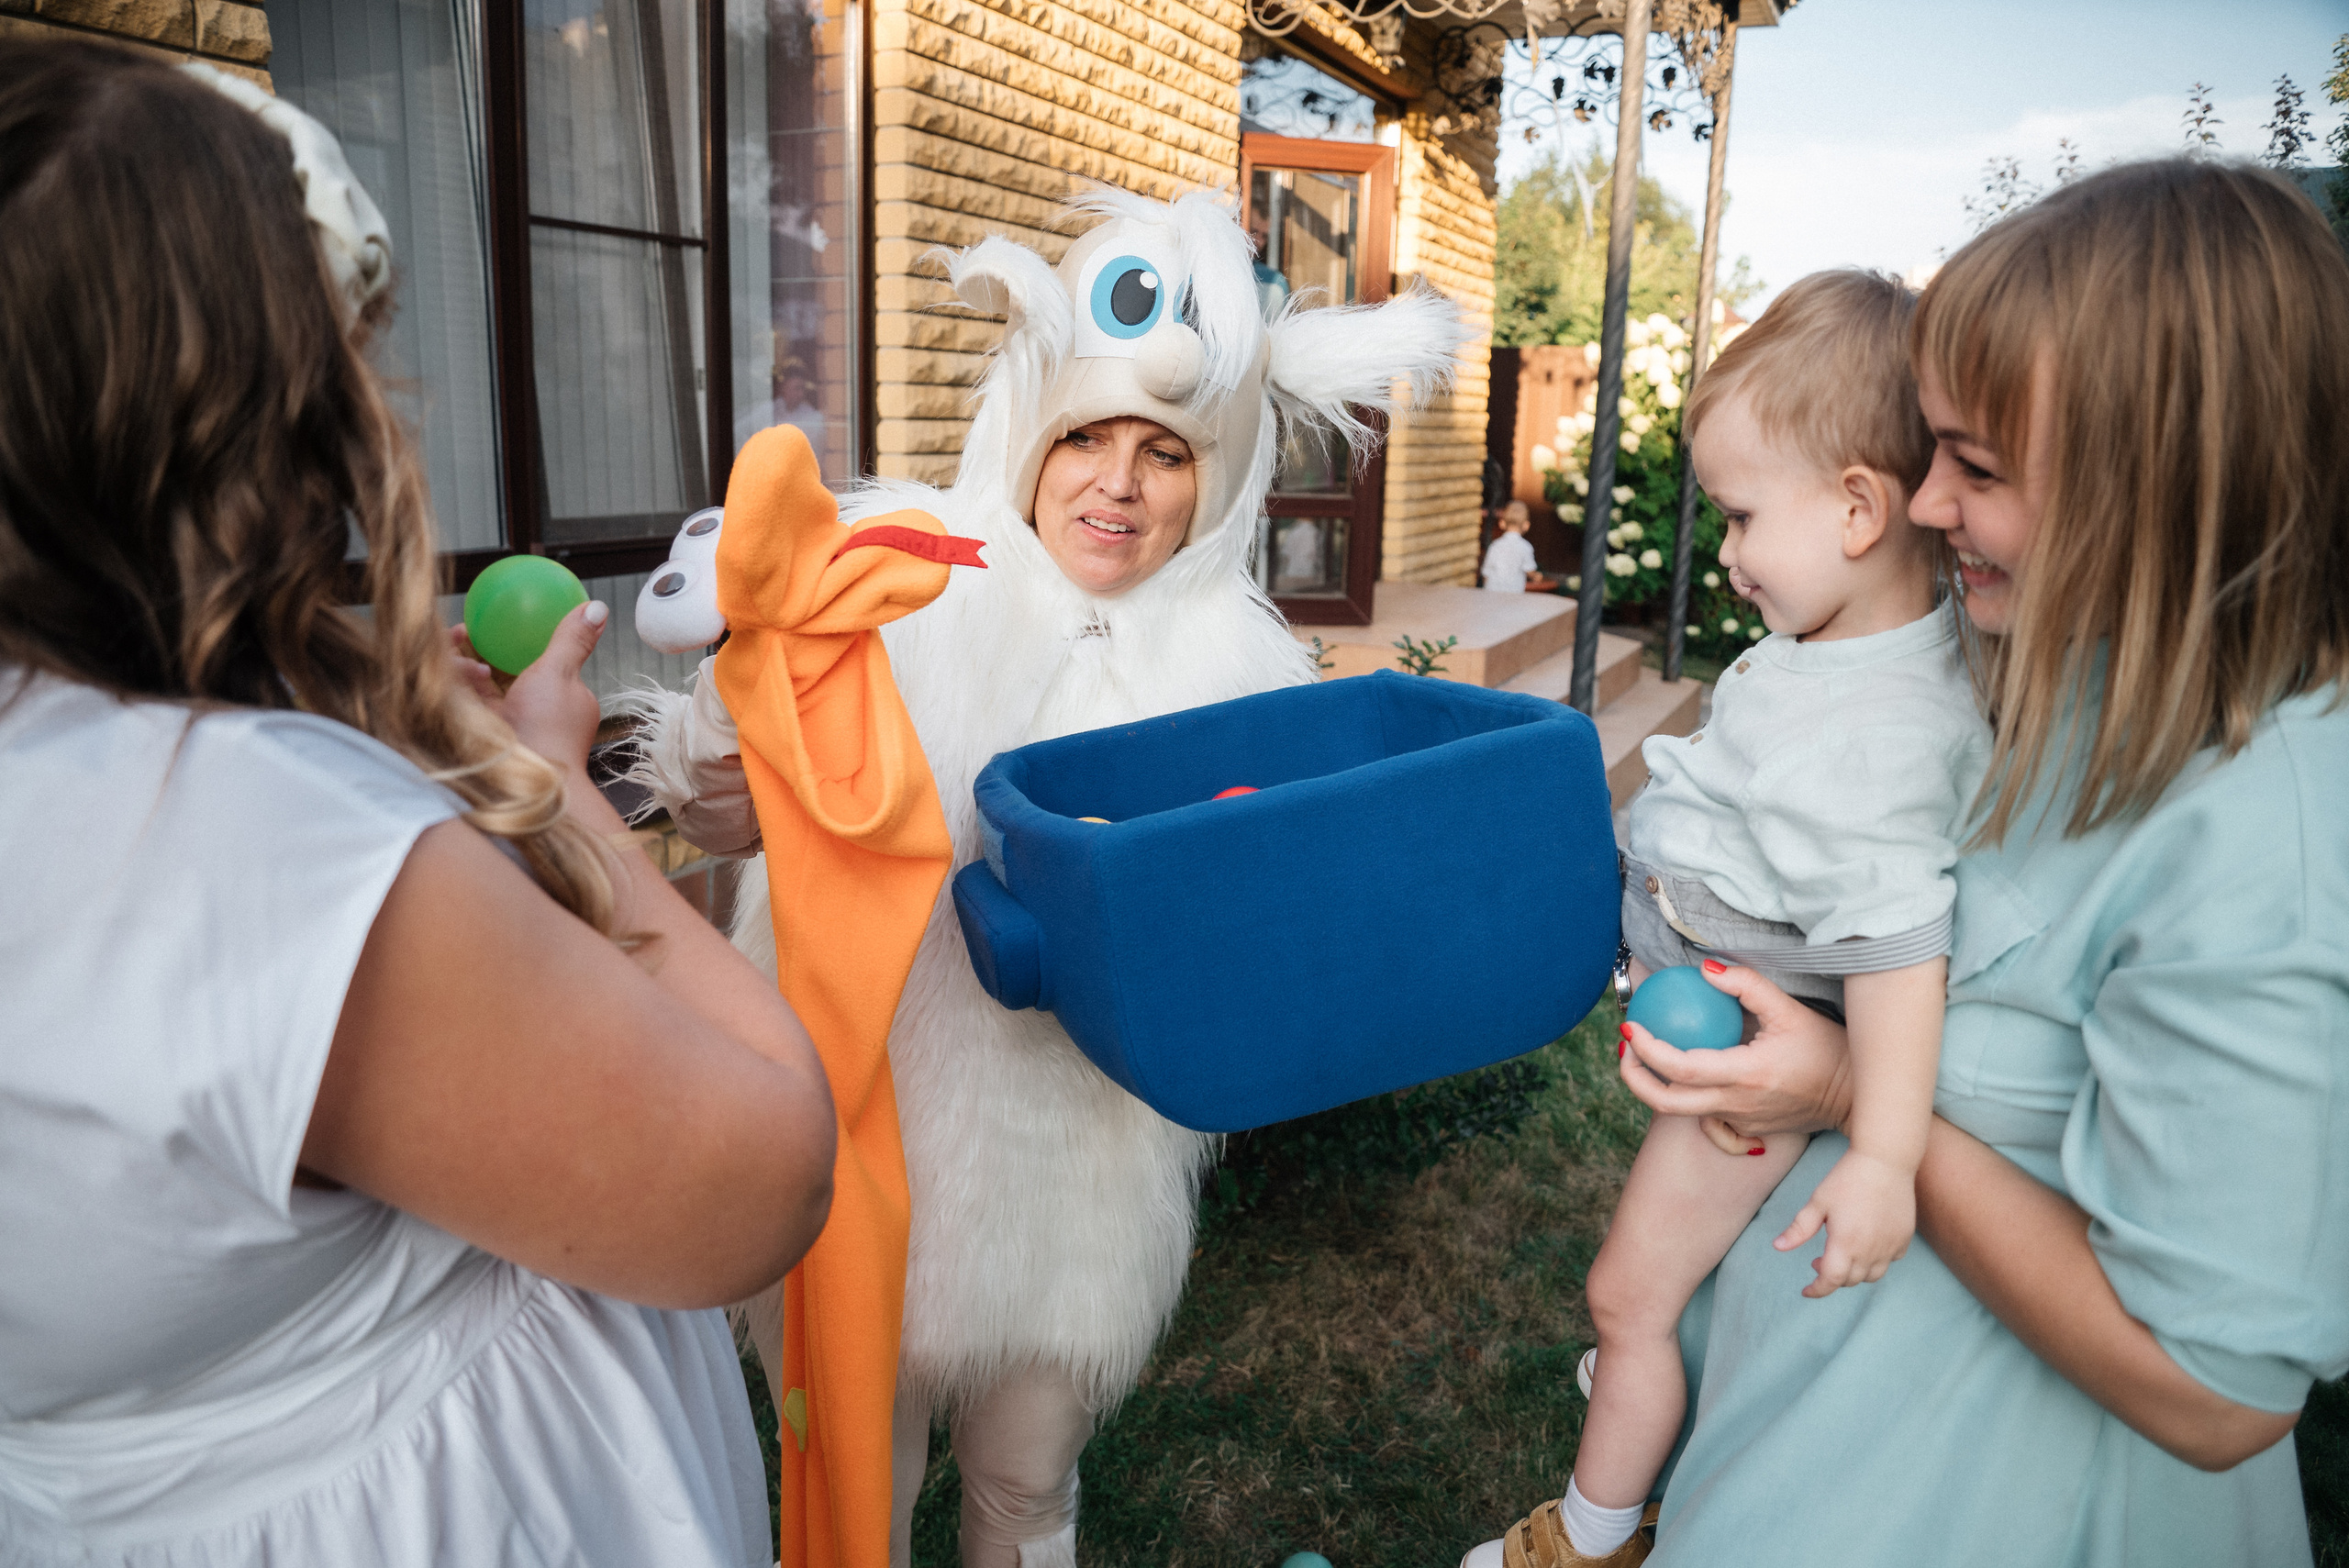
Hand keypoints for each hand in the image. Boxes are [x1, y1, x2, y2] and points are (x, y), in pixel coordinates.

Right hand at [448, 602, 609, 771]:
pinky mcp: (475, 730)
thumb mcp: (561, 674)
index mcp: (556, 692)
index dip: (509, 635)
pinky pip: (459, 696)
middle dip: (474, 645)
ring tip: (459, 649)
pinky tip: (455, 669)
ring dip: (461, 660)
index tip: (496, 619)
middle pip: (495, 664)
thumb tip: (596, 607)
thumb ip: (572, 640)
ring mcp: (500, 719)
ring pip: (472, 680)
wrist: (525, 781)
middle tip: (461, 631)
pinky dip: (454, 678)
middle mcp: (527, 705)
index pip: (531, 656)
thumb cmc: (549, 729)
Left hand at [1618, 961, 1854, 1141]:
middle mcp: (1737, 1103)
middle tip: (1623, 1048)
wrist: (1854, 1097)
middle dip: (1633, 1077)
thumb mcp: (1789, 1009)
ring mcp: (1740, 1121)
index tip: (1629, 1027)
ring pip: (1683, 1111)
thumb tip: (1706, 969)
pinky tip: (1685, 1074)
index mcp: (1745, 1074)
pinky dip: (1690, 1095)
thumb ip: (1747, 986)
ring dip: (1656, 1085)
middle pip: (1666, 1103)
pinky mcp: (1746, 1129)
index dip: (1646, 1050)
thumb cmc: (1825, 1049)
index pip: (1679, 1069)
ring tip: (1643, 1055)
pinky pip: (1707, 1115)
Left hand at [1774, 1148, 1915, 1297]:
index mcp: (1845, 1244)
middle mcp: (1870, 1251)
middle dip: (1831, 1276)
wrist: (1885, 1160)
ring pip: (1872, 1276)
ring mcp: (1890, 1246)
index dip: (1817, 1290)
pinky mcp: (1904, 1239)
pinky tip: (1865, 1244)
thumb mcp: (1817, 1203)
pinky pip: (1889, 1261)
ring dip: (1854, 1273)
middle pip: (1850, 1280)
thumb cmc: (1847, 1179)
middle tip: (1818, 1260)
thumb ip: (1799, 1229)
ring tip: (1841, 1254)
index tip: (1806, 1290)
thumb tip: (1778, 1247)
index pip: (1830, 1281)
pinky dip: (1875, 1261)